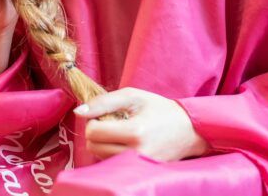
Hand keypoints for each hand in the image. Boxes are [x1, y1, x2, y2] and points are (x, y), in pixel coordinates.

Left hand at [75, 87, 208, 161]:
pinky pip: (113, 164)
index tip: (105, 114)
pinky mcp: (140, 172)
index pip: (93, 133)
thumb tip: (79, 111)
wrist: (189, 130)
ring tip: (120, 132)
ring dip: (103, 144)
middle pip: (93, 147)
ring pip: (100, 157)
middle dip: (96, 133)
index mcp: (135, 132)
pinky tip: (124, 143)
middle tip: (111, 122)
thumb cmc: (159, 109)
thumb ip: (103, 101)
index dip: (93, 120)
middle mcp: (137, 154)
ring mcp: (139, 166)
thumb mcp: (132, 96)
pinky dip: (112, 152)